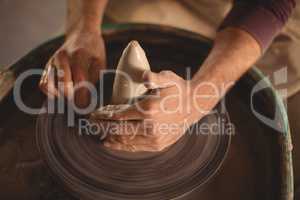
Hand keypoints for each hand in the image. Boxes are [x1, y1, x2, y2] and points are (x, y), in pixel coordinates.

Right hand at [39, 25, 105, 107]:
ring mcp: (52, 61)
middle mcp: (62, 58)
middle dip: (72, 100)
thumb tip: (88, 102)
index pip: (80, 82)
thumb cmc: (93, 51)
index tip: (86, 107)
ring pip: (50, 87)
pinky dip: (51, 93)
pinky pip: (43, 84)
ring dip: (61, 98)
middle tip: (79, 106)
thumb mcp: (100, 63)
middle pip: (64, 87)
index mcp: (79, 56)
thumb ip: (94, 80)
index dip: (83, 99)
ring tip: (71, 99)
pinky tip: (61, 95)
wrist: (81, 34)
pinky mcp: (46, 66)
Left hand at [90, 70, 218, 151]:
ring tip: (98, 132)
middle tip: (90, 122)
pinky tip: (111, 142)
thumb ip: (154, 77)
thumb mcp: (168, 78)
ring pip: (125, 140)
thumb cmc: (178, 90)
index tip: (94, 113)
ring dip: (109, 136)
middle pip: (118, 129)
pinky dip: (121, 145)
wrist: (195, 106)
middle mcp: (151, 126)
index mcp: (150, 108)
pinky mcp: (158, 145)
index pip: (119, 114)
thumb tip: (143, 76)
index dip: (103, 115)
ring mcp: (154, 138)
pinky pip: (135, 147)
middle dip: (101, 126)